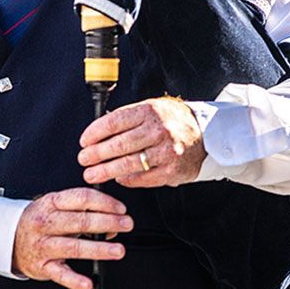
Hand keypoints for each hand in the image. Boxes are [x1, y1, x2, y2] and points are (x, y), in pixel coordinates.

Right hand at [12, 188, 132, 288]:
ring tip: (117, 250)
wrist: (7, 239)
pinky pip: (60, 275)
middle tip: (126, 225)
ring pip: (74, 247)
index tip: (120, 208)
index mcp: (51, 204)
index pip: (81, 198)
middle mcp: (46, 224)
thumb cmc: (38, 222)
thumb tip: (111, 222)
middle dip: (108, 223)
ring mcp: (44, 245)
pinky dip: (75, 281)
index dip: (105, 202)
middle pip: (81, 221)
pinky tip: (88, 283)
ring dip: (98, 249)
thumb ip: (81, 212)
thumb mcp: (55, 209)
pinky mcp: (42, 266)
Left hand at [79, 97, 205, 187]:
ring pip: (128, 163)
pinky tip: (118, 179)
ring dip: (106, 170)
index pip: (115, 122)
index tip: (84, 141)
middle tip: (84, 160)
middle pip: (119, 144)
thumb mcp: (152, 108)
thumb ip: (129, 118)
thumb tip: (100, 131)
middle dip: (96, 154)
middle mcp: (158, 130)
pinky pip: (143, 177)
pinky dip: (127, 180)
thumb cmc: (174, 121)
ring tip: (92, 173)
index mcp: (149, 111)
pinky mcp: (171, 170)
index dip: (95, 133)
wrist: (206, 133)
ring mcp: (166, 151)